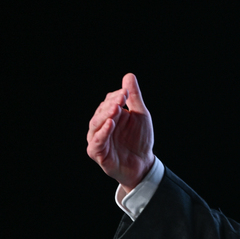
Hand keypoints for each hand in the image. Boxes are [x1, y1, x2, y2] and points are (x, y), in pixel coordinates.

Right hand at [87, 73, 154, 192]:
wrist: (144, 163)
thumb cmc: (140, 139)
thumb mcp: (140, 115)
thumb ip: (134, 97)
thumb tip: (128, 75)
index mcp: (110, 115)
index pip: (108, 102)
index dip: (116, 96)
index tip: (126, 92)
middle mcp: (101, 126)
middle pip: (101, 112)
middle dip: (110, 104)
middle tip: (121, 98)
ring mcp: (97, 139)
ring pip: (96, 125)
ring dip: (105, 115)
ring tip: (116, 108)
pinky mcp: (97, 153)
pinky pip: (96, 142)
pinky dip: (102, 132)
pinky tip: (110, 124)